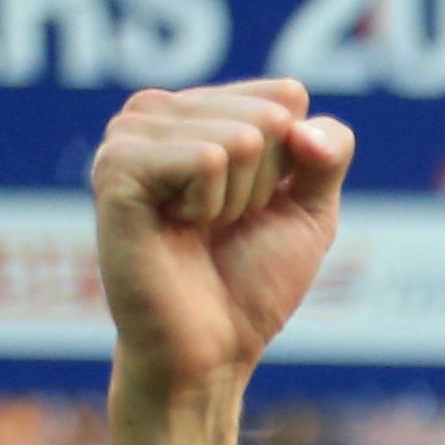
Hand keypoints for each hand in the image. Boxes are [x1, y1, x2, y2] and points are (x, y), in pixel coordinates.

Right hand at [89, 80, 354, 394]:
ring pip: (239, 138)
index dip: (295, 164)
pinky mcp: (117, 165)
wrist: (213, 346)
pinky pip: (206, 158)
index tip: (260, 206)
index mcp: (198, 110)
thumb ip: (327, 150)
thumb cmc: (253, 280)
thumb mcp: (312, 209)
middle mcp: (157, 111)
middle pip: (267, 119)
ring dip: (237, 201)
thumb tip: (297, 106)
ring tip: (197, 228)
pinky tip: (176, 226)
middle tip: (224, 225)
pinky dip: (210, 205)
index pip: (286, 99)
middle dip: (266, 186)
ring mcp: (129, 134)